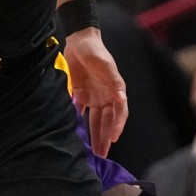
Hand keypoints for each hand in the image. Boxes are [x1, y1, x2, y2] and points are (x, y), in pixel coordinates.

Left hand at [63, 28, 127, 156]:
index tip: (113, 139)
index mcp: (115, 90)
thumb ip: (113, 80)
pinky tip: (74, 133)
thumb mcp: (106, 64)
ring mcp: (93, 96)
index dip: (116, 126)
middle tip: (102, 155)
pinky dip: (77, 121)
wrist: (78, 39)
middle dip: (105, 137)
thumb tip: (121, 98)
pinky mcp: (80, 94)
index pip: (118, 112)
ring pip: (94, 120)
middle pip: (106, 121)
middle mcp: (105, 96)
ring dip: (94, 135)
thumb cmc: (96, 50)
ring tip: (93, 151)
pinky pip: (79, 111)